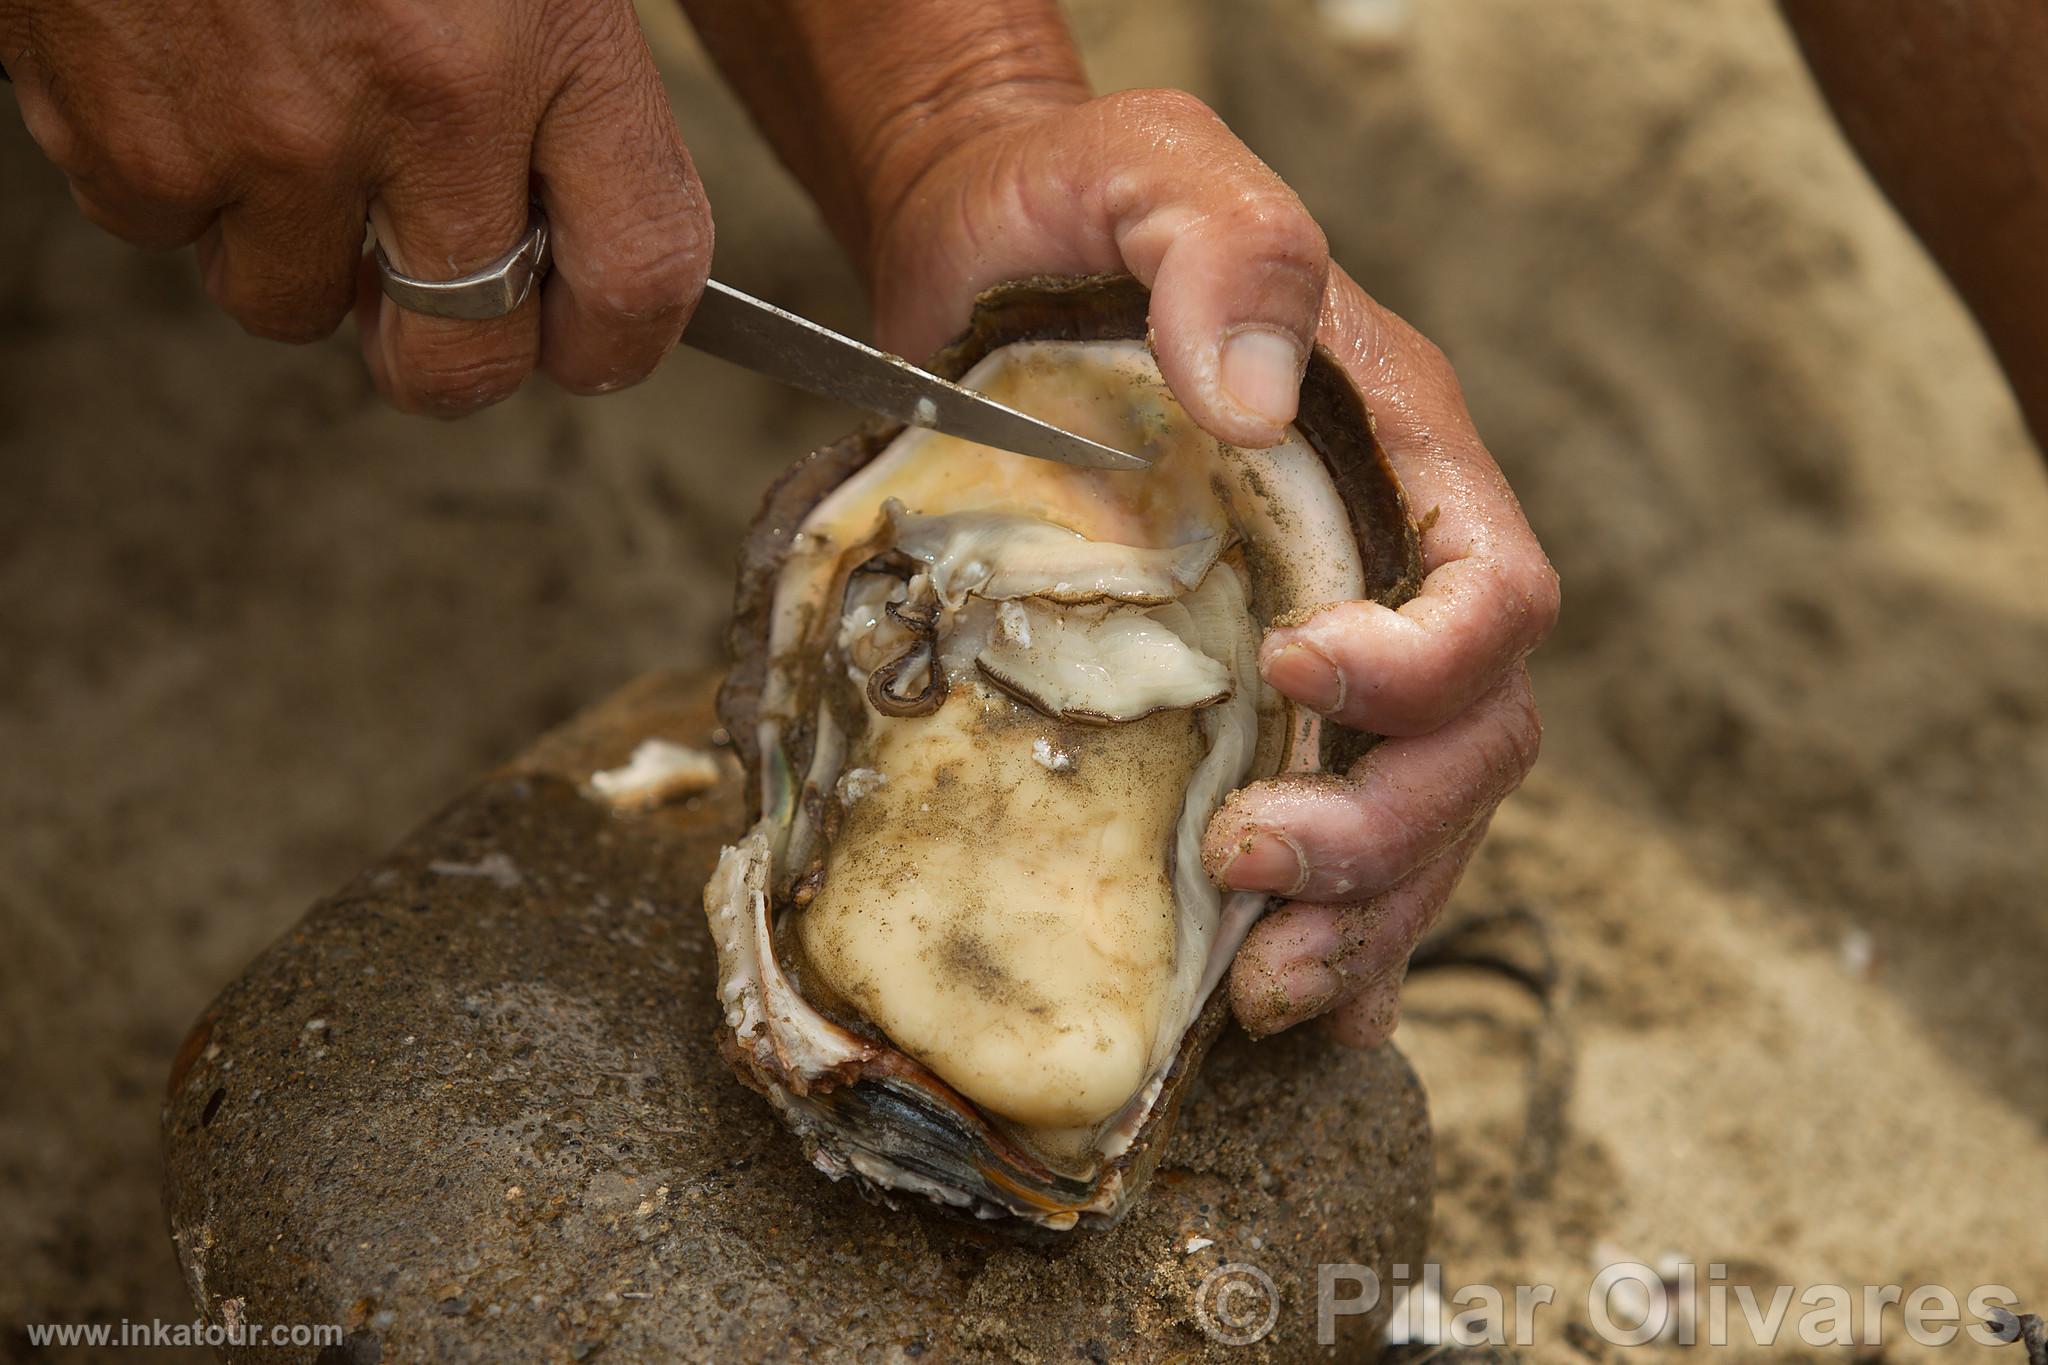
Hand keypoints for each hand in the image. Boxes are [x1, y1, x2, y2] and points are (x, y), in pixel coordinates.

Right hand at [1, 0, 709, 412]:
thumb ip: (562, 66)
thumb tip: (565, 219)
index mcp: (541, 33)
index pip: (640, 275)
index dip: (621, 338)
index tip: (594, 337)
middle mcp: (414, 106)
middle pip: (459, 361)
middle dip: (450, 350)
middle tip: (432, 290)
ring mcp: (260, 137)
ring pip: (291, 306)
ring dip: (298, 250)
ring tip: (287, 122)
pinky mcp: (122, 138)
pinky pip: (162, 230)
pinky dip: (178, 177)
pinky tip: (193, 70)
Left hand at [866, 90, 1558, 1047]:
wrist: (987, 256)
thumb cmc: (1073, 210)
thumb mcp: (1152, 174)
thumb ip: (1223, 252)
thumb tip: (1248, 401)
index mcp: (1401, 454)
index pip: (1490, 592)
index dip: (1422, 663)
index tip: (1297, 675)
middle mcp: (1384, 565)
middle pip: (1470, 741)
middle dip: (1384, 834)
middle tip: (1252, 875)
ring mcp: (1323, 643)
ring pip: (1413, 818)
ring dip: (1356, 917)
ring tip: (1259, 988)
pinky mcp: (1242, 702)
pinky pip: (1329, 830)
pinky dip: (1324, 929)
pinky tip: (1275, 1001)